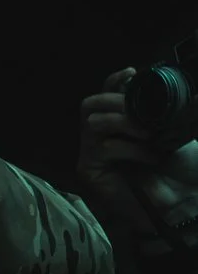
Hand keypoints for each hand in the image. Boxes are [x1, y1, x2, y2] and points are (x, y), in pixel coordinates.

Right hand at [77, 68, 197, 255]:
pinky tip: (150, 155)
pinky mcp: (90, 171)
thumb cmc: (182, 169)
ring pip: (93, 122)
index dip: (114, 82)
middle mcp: (101, 137)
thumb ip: (171, 109)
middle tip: (143, 112)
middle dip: (117, 101)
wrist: (184, 201)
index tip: (132, 73)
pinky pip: (103, 147)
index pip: (105, 95)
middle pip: (91, 104)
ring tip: (150, 134)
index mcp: (119, 125)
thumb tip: (183, 88)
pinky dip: (130, 147)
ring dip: (125, 122)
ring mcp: (92, 155)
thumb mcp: (179, 130)